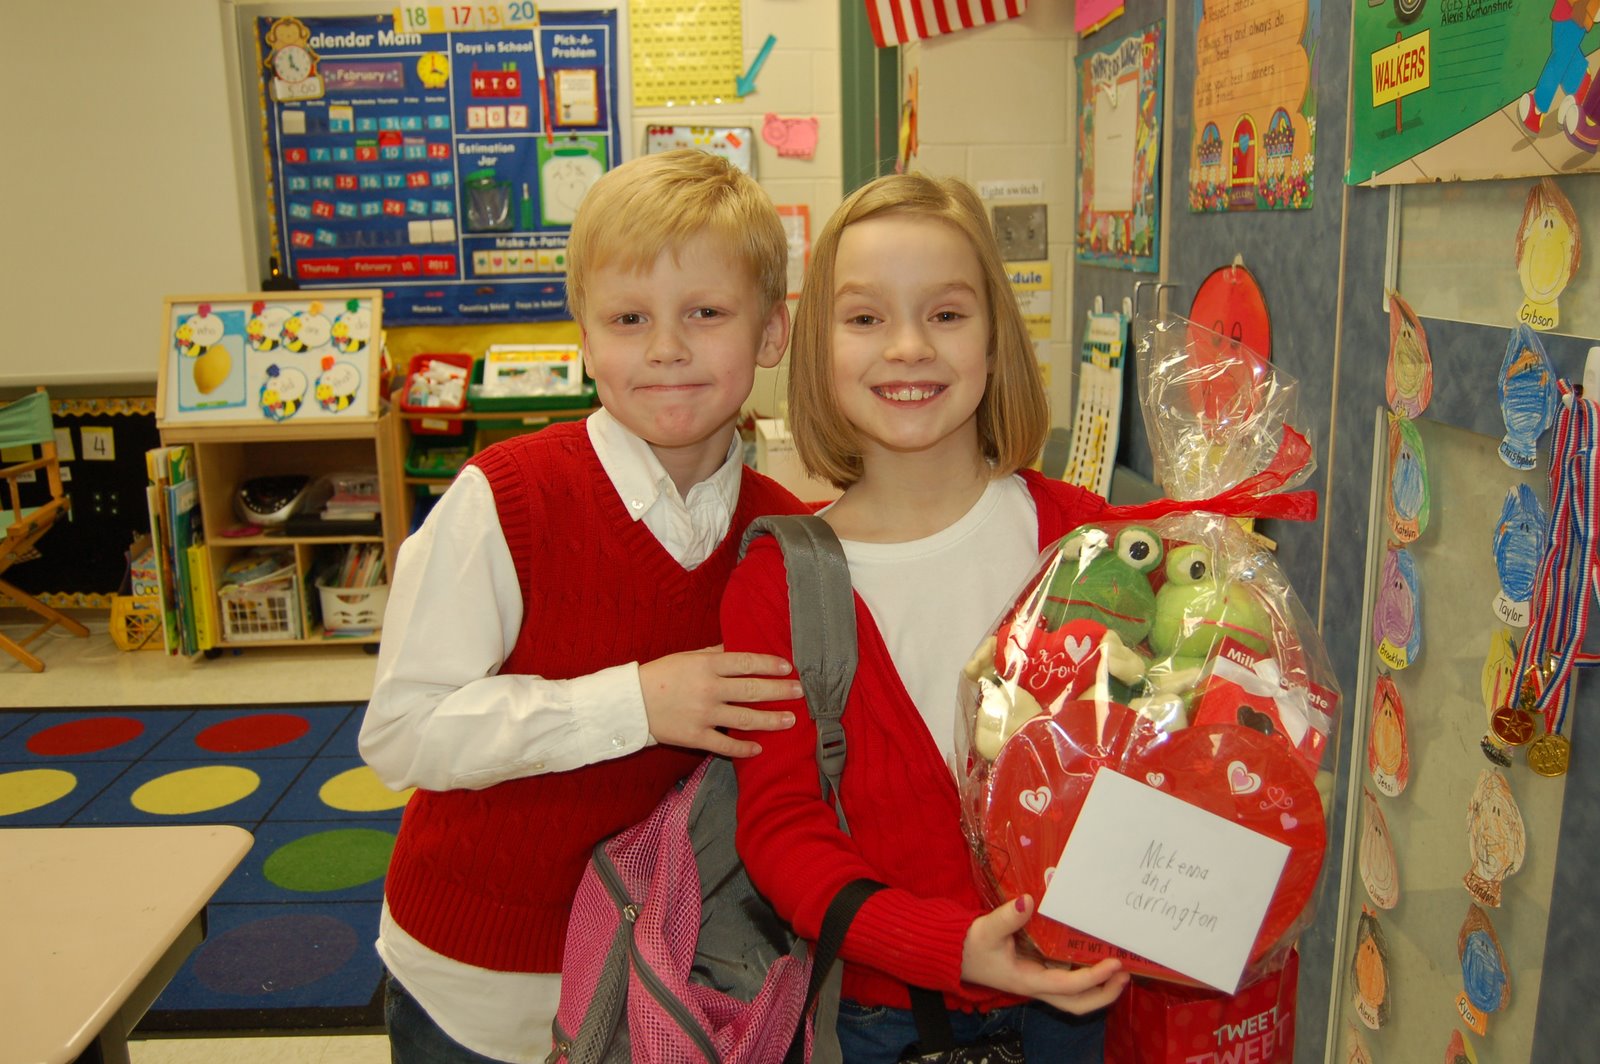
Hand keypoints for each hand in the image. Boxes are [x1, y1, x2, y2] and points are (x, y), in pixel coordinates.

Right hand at [639, 645, 802, 756]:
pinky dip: (744, 748)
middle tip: (800, 692)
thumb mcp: (687, 657)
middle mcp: (708, 689)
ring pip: (745, 719)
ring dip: (771, 720)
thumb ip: (714, 653)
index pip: (746, 663)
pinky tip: (759, 748)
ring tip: (790, 720)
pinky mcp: (695, 737)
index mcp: (706, 665)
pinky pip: (725, 745)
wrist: (631, 703)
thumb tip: (738, 646)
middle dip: (780, 691)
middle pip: (752, 691)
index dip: (770, 664)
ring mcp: (703, 715)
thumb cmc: (660, 675)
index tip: (788, 668)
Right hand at [960, 895, 1128, 1013]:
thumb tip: (1028, 901)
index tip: (1114, 964)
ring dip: (1098, 987)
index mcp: (1028, 981)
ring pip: (1074, 996)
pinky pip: (1066, 980)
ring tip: (1118, 969)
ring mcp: (1038, 981)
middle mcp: (1037, 986)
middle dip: (1105, 994)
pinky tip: (1093, 956)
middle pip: (1077, 1004)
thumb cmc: (970, 945)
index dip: (1094, 978)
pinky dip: (1085, 975)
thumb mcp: (986, 929)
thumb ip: (1007, 917)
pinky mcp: (1036, 972)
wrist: (954, 954)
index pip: (1068, 986)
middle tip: (1126, 975)